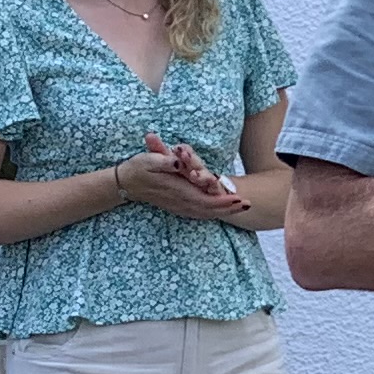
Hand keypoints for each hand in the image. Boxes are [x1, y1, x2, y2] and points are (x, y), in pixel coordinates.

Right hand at [116, 138, 249, 223]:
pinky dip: (213, 213)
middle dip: (230, 209)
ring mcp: (178, 206)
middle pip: (209, 210)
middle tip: (248, 204)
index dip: (223, 201)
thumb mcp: (149, 159)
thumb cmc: (138, 168)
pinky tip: (223, 211)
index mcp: (177, 190)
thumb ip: (164, 160)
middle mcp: (180, 202)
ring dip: (224, 212)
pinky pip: (198, 214)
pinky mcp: (177, 207)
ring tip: (242, 208)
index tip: (238, 198)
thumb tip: (176, 161)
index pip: (204, 200)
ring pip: (205, 214)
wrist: (125, 183)